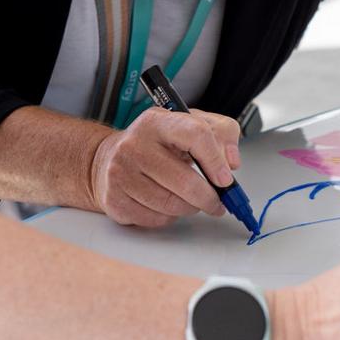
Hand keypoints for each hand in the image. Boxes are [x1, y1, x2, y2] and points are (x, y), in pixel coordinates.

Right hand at [88, 106, 242, 227]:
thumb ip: (220, 133)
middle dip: (209, 198)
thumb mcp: (188, 124)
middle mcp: (134, 145)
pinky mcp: (115, 199)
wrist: (107, 158)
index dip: (216, 160)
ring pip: (172, 205)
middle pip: (186, 181)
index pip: (195, 134)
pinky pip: (156, 219)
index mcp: (157, 121)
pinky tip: (166, 204)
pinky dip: (169, 217)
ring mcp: (121, 173)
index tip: (226, 179)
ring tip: (190, 200)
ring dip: (190, 208)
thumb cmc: (155, 144)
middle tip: (217, 202)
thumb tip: (231, 161)